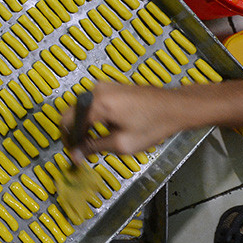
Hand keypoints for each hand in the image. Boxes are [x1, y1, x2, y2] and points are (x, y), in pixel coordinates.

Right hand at [60, 82, 189, 159]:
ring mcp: (104, 87)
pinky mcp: (111, 88)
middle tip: (82, 151)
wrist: (175, 107)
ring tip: (94, 143)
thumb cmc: (153, 124)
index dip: (68, 140)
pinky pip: (93, 104)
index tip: (73, 154)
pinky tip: (104, 131)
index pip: (67, 121)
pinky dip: (93, 118)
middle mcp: (97, 90)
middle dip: (75, 133)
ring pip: (82, 109)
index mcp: (98, 103)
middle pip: (72, 113)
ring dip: (84, 126)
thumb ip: (94, 148)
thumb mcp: (122, 143)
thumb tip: (76, 155)